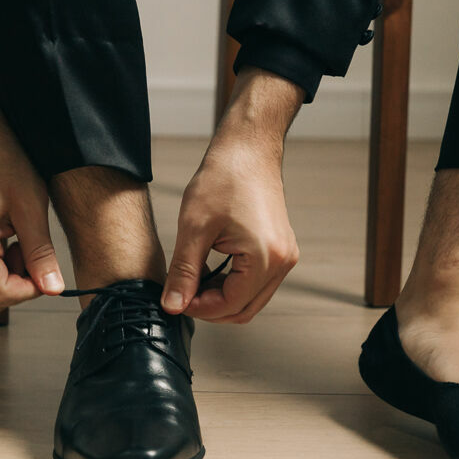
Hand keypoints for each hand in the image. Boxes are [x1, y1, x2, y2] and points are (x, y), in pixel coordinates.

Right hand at [0, 81, 64, 312]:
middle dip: (16, 287)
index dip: (29, 290)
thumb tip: (53, 290)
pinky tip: (10, 242)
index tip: (45, 268)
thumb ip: (41, 253)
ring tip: (20, 247)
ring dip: (4, 282)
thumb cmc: (3, 159)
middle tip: (32, 254)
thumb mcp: (31, 206)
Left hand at [161, 69, 303, 323]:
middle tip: (181, 294)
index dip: (199, 309)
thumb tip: (172, 306)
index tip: (175, 299)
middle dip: (210, 308)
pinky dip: (233, 284)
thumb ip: (184, 272)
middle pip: (244, 309)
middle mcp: (282, 262)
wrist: (248, 149)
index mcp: (265, 257)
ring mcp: (285, 256)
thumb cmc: (224, 178)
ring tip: (193, 280)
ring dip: (221, 298)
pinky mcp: (280, 250)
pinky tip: (209, 270)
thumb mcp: (194, 228)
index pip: (231, 305)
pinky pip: (256, 282)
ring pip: (251, 299)